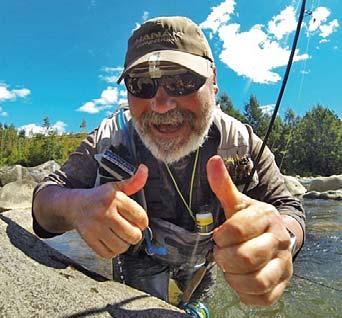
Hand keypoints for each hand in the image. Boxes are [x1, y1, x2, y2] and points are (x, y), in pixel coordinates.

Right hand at [72, 164, 148, 258]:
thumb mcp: (116, 187)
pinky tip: (112, 242)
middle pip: (133, 235)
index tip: (139, 222)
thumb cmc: (99, 197)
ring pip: (121, 246)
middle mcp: (106, 212)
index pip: (141, 217)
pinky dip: (112, 251)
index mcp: (115, 198)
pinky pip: (108, 253)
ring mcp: (96, 227)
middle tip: (130, 230)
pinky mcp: (88, 238)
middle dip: (135, 234)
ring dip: (124, 244)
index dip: (143, 222)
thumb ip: (134, 182)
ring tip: (121, 237)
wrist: (74, 205)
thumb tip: (144, 169)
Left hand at [207, 155, 292, 305]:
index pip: (236, 229)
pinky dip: (244, 292)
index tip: (218, 236)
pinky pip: (262, 298)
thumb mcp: (236, 202)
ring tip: (229, 267)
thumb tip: (212, 161)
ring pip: (256, 281)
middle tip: (221, 253)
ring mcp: (283, 265)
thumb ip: (223, 185)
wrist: (275, 236)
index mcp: (266, 216)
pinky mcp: (281, 285)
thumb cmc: (250, 219)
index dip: (221, 236)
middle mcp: (279, 241)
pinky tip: (239, 279)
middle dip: (224, 257)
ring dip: (233, 277)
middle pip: (245, 257)